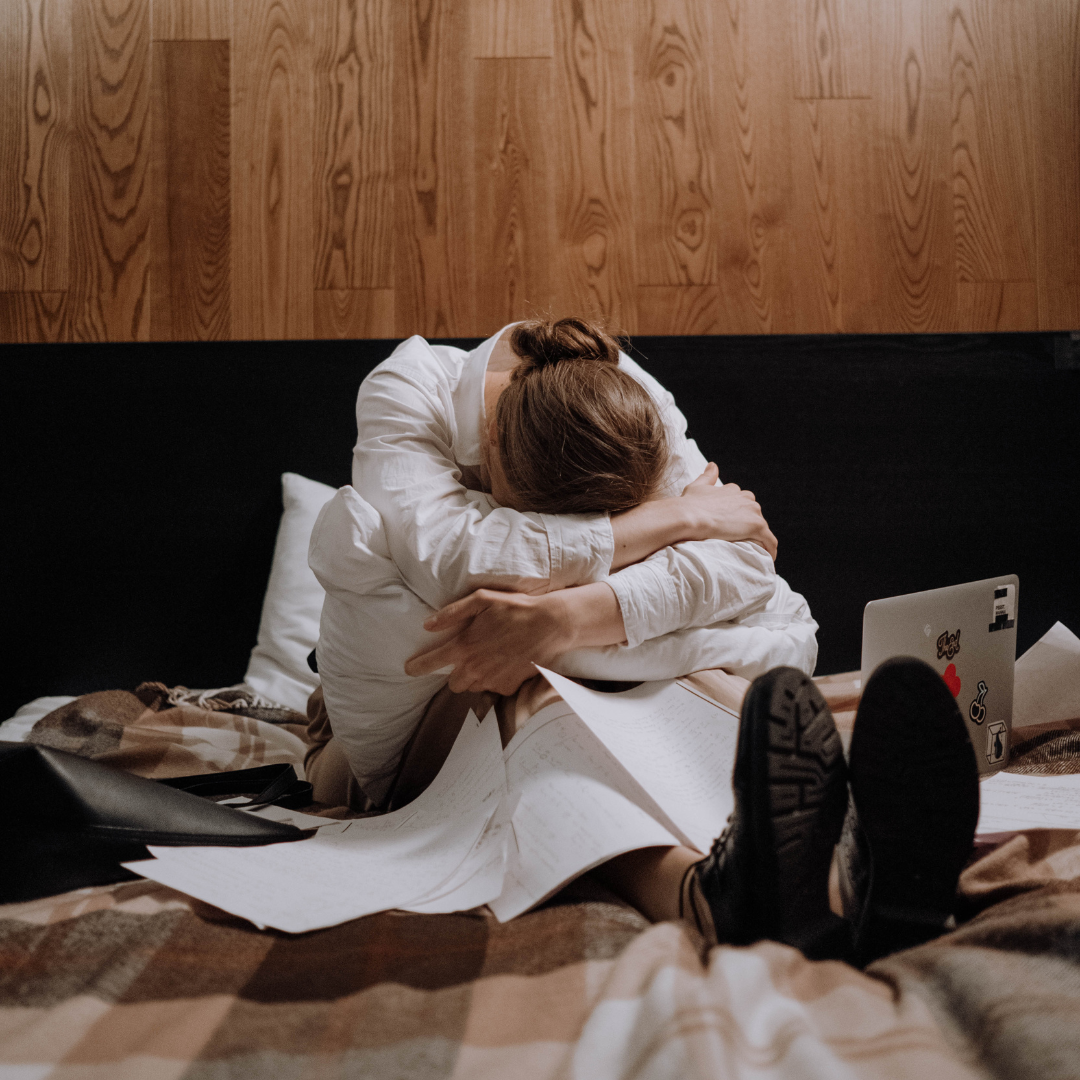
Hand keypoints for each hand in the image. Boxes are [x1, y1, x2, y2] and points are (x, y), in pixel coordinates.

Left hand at [404, 589, 573, 694]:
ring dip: (475, 677)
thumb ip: (452, 613)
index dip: (417, 667)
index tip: (409, 669)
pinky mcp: (508, 687)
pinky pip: (493, 688)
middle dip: (457, 673)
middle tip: (468, 657)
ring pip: (473, 687)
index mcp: (464, 646)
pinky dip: (495, 679)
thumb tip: (428, 624)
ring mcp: (492, 680)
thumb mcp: (482, 600)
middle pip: (453, 683)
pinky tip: (505, 663)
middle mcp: (475, 668)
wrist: (550, 625)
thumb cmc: (515, 608)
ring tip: (489, 659)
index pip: (432, 662)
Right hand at [680, 463, 777, 559]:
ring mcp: (753, 512)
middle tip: (738, 541)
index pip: (741, 501)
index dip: (737, 515)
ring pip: (761, 527)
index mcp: (733, 490)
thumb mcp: (697, 486)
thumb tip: (713, 465)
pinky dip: (770, 549)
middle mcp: (746, 498)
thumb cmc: (690, 504)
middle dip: (748, 526)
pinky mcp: (757, 526)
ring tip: (750, 552)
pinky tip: (768, 558)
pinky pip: (770, 541)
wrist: (689, 516)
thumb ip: (707, 476)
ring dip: (758, 538)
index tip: (732, 526)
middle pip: (753, 514)